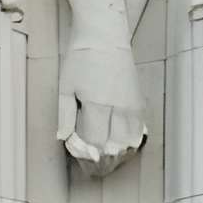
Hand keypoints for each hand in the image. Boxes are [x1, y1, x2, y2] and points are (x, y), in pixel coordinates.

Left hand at [58, 37, 146, 172]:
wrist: (104, 34)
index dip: (87, 157)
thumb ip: (64, 115)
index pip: (95, 143)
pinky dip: (130, 142)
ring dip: (118, 155)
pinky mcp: (139, 101)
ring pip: (130, 142)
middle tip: (93, 168)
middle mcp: (119, 106)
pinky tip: (120, 145)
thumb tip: (63, 139)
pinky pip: (139, 131)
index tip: (80, 160)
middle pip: (114, 148)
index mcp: (97, 103)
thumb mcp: (65, 86)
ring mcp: (132, 104)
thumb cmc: (82, 56)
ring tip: (107, 159)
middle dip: (103, 162)